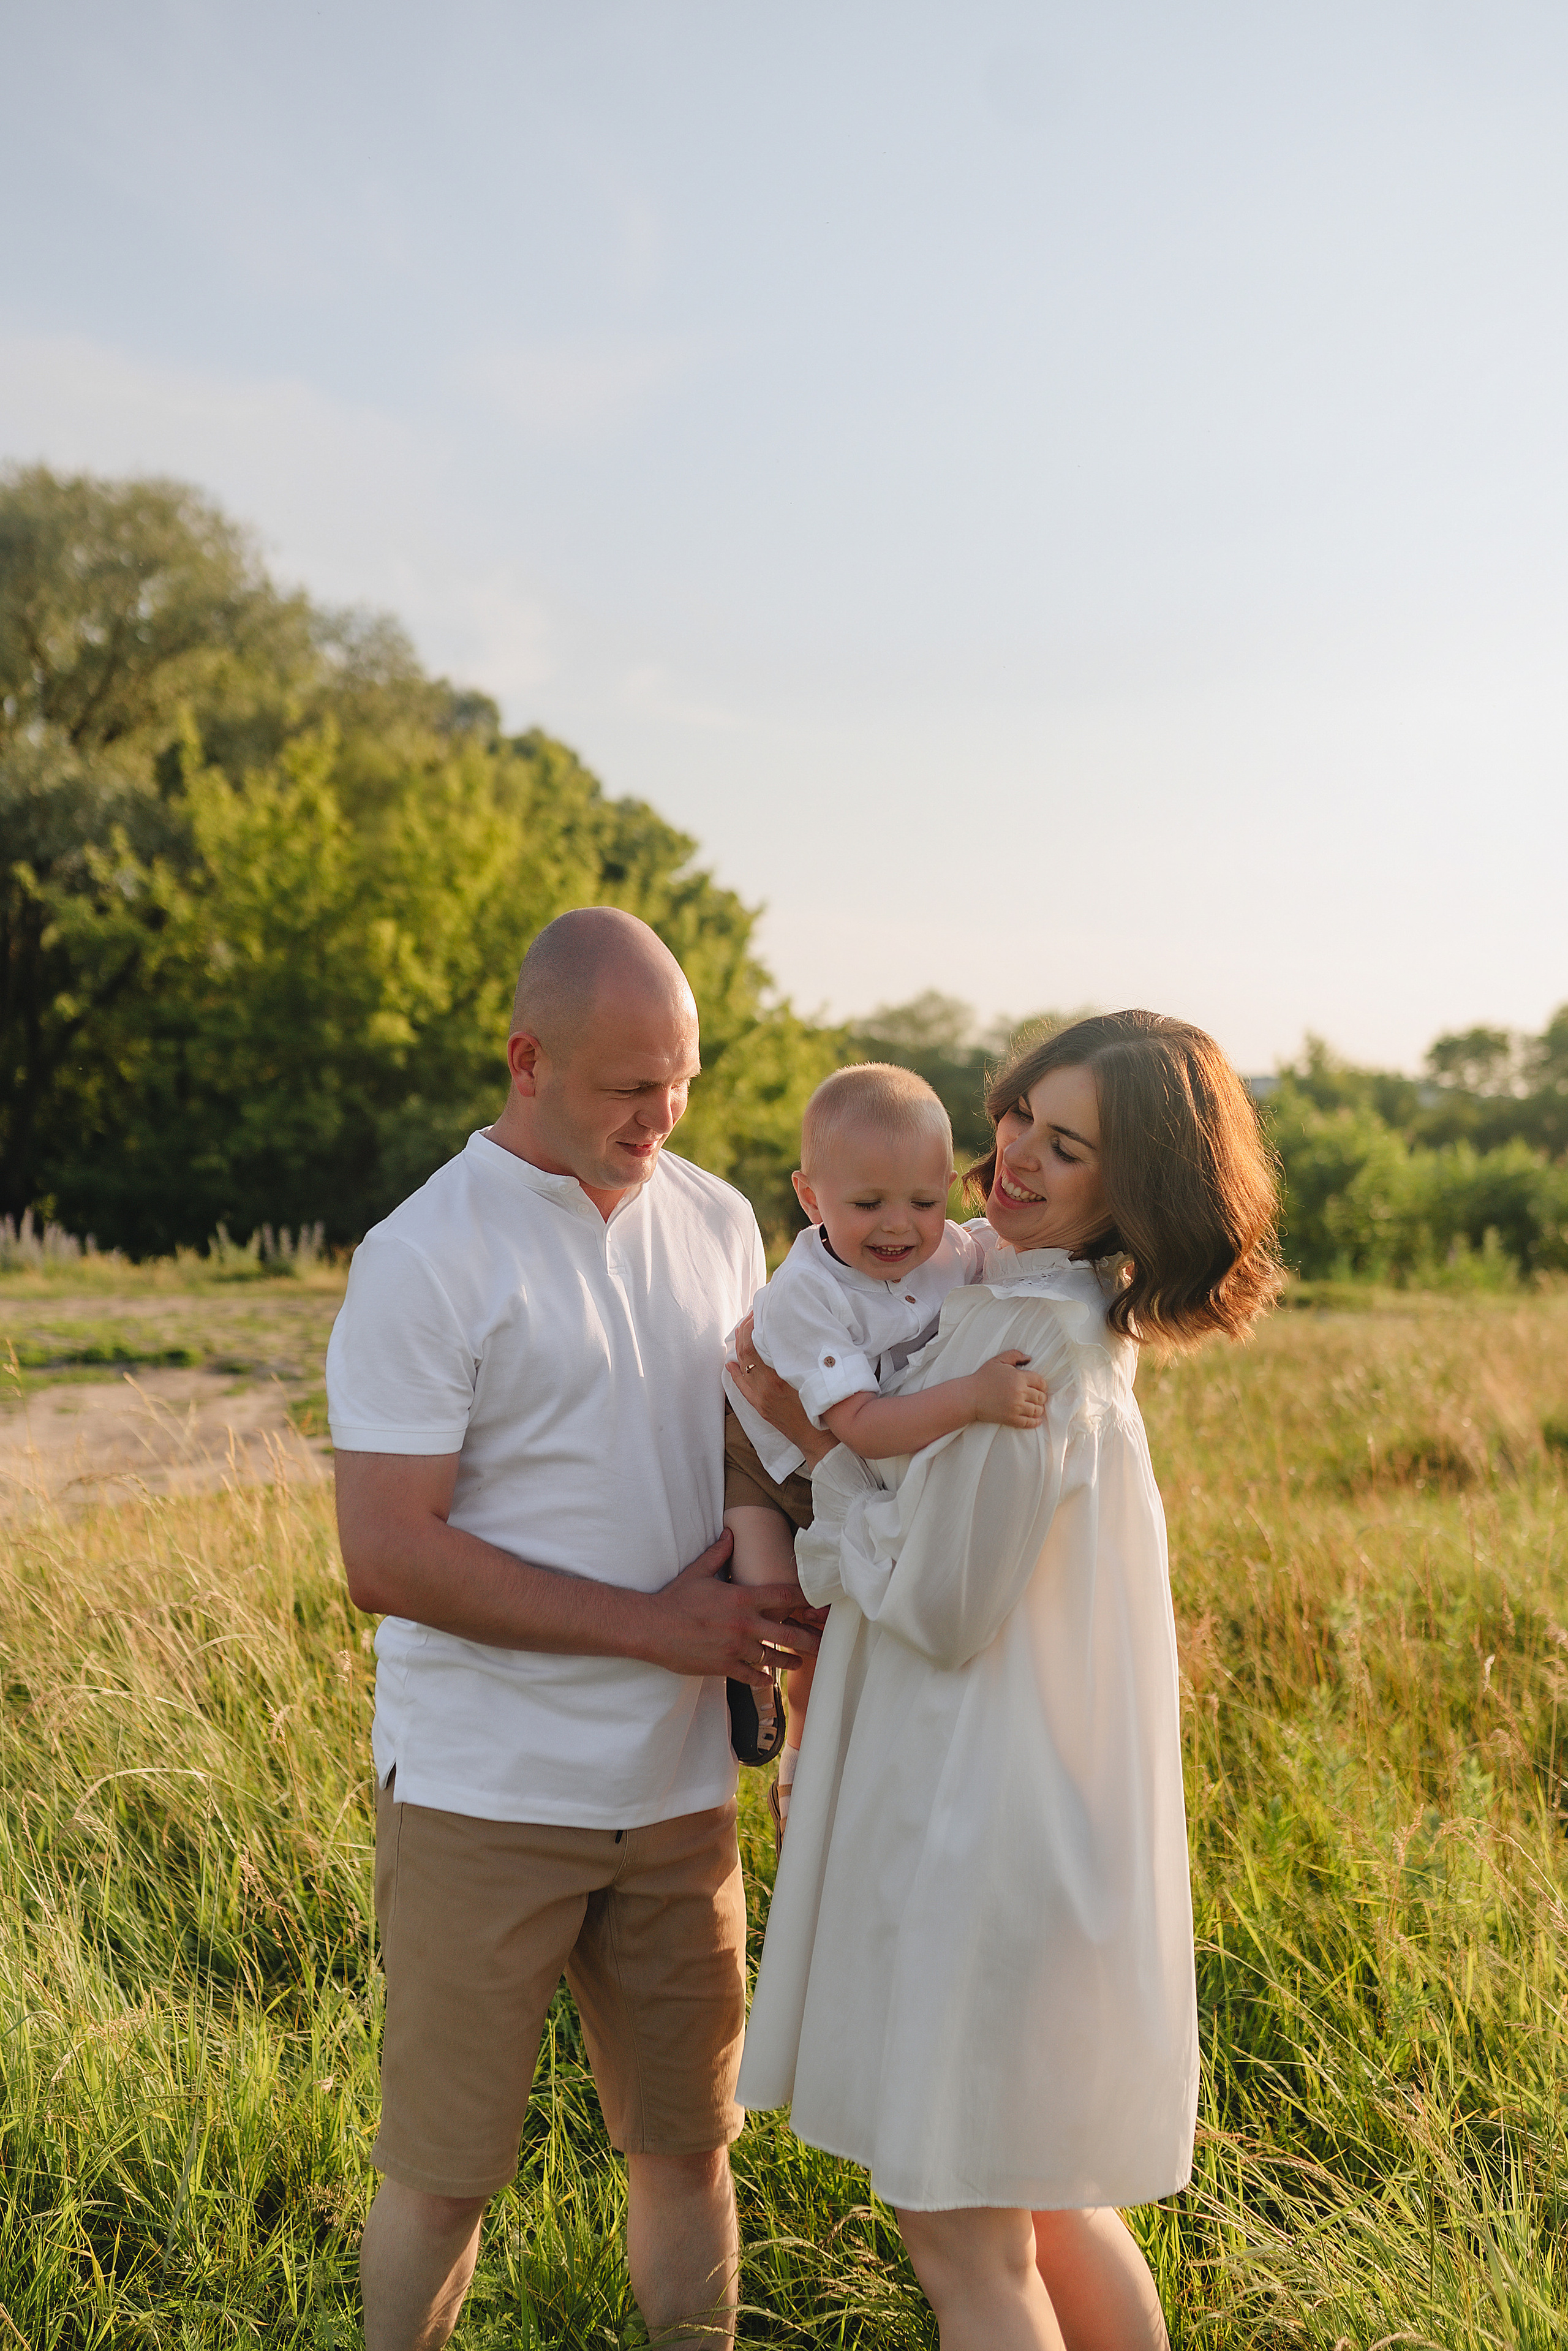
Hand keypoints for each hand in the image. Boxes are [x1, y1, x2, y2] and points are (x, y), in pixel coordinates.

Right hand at [637, 1528, 822, 1685]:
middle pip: (787, 1633)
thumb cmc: (675, 1599)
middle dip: (808, 1639)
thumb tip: (730, 1534)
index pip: (784, 1597)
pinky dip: (761, 1678)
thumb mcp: (699, 1571)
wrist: (653, 1628)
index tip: (815, 1603)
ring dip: (789, 1660)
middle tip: (821, 1642)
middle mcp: (744, 1625)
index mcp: (742, 1598)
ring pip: (772, 1657)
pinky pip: (750, 1676)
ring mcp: (735, 1648)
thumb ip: (719, 1553)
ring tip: (800, 1662)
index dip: (804, 1599)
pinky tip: (768, 1679)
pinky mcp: (724, 1666)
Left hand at [728, 1316, 834, 1467]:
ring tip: (742, 1331)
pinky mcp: (760, 1408)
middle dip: (744, 1333)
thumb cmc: (825, 1406)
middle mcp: (764, 1388)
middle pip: (745, 1354)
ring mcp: (760, 1399)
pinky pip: (742, 1388)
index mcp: (777, 1378)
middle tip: (750, 1317)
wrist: (820, 1440)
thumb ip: (799, 1357)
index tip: (757, 1313)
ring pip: (742, 1368)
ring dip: (740, 1348)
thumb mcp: (814, 1376)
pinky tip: (729, 1363)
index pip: (753, 1346)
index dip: (751, 1327)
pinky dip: (735, 1373)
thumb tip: (788, 1334)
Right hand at [966, 1350, 1048, 1430]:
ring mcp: (1016, 1407)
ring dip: (1039, 1409)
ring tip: (1037, 1408)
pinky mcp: (1011, 1419)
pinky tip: (1037, 1420)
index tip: (1040, 1387)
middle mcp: (1020, 1393)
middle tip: (1038, 1398)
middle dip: (1041, 1397)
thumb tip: (1029, 1358)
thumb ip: (1015, 1355)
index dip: (1042, 1385)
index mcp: (1019, 1378)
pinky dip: (1035, 1422)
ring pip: (1037, 1410)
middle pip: (1041, 1397)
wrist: (969, 1396)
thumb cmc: (983, 1377)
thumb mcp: (998, 1360)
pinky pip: (1028, 1422)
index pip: (1041, 1383)